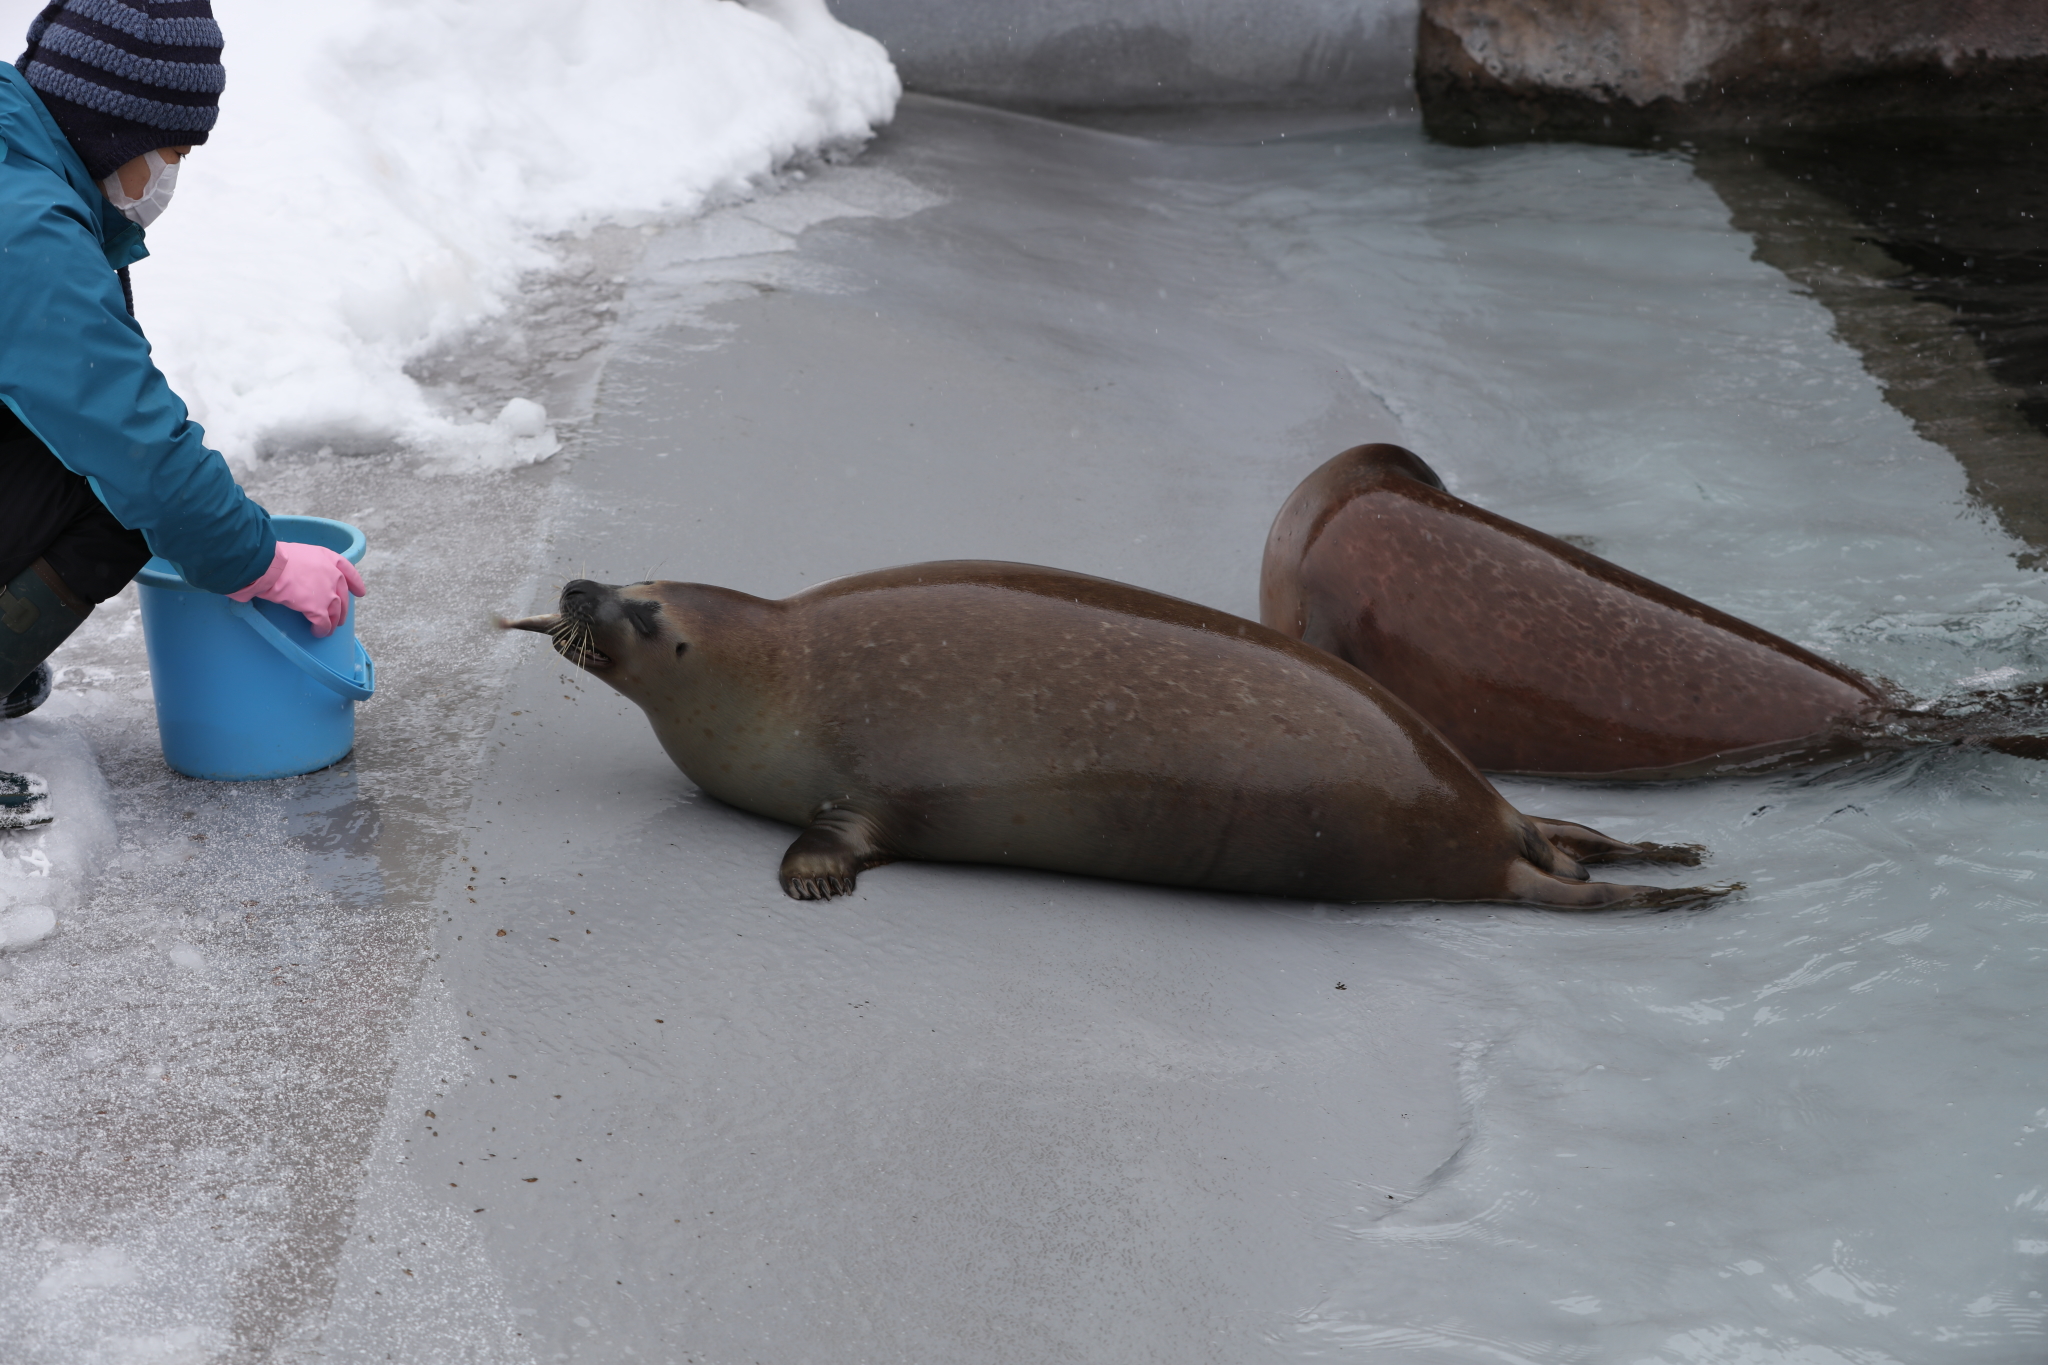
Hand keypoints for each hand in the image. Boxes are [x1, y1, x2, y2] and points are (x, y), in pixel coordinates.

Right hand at [229, 542, 367, 637]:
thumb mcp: (297, 554)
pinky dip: (322, 629)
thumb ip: (305, 565)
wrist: (269, 565)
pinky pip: (324, 623)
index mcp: (328, 558)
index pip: (348, 570)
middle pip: (342, 596)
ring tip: (328, 629)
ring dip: (333, 622)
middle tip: (339, 617)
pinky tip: (318, 633)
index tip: (360, 592)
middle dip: (342, 608)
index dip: (355, 583)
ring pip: (336, 612)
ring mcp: (327, 592)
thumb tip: (295, 573)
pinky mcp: (318, 608)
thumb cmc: (274, 557)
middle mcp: (333, 575)